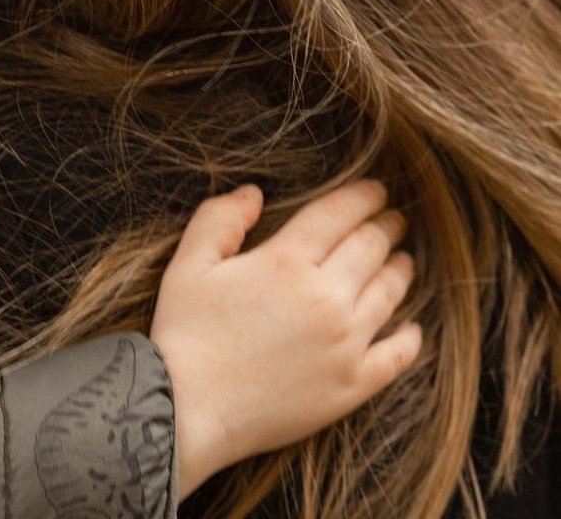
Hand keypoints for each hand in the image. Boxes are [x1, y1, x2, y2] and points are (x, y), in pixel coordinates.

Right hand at [149, 180, 420, 496]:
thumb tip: (254, 193)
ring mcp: (345, 344)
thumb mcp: (189, 263)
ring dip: (401, 270)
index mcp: (285, 262)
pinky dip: (410, 338)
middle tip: (394, 219)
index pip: (338, 215)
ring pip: (390, 294)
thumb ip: (220, 219)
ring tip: (404, 260)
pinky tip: (413, 329)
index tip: (376, 190)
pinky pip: (397, 355)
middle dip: (385, 227)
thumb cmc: (184, 332)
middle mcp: (326, 298)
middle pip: (371, 249)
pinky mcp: (352, 386)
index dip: (362, 197)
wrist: (188, 408)